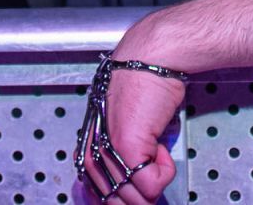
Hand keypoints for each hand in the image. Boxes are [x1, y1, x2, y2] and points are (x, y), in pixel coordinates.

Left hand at [79, 16, 185, 202]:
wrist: (151, 60)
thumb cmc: (143, 86)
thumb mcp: (123, 126)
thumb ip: (118, 156)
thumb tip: (133, 189)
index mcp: (87, 152)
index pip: (101, 198)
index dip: (128, 197)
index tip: (143, 188)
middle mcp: (92, 156)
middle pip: (120, 204)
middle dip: (144, 192)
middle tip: (154, 167)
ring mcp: (108, 154)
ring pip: (139, 199)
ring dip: (156, 179)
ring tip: (155, 148)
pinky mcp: (128, 149)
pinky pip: (153, 185)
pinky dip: (165, 171)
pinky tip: (160, 146)